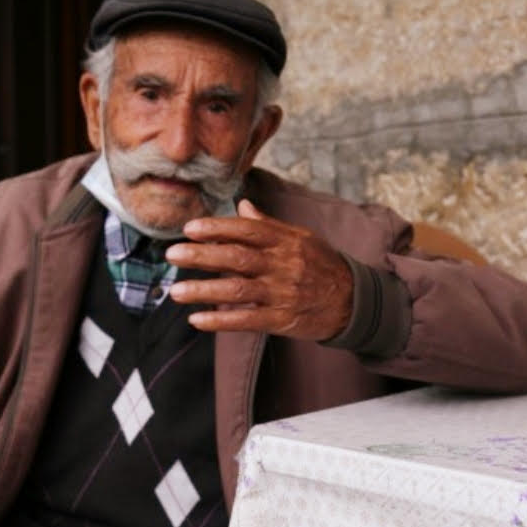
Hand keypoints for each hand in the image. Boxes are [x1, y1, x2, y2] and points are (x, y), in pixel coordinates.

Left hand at [166, 199, 353, 339]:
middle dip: (202, 256)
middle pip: (237, 257)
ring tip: (176, 291)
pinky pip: (247, 320)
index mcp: (285, 241)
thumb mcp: (301, 238)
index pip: (247, 230)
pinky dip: (220, 321)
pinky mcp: (282, 319)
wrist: (354, 301)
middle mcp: (283, 265)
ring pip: (237, 290)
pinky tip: (197, 320)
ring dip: (203, 291)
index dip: (218, 228)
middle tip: (172, 254)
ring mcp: (282, 293)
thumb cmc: (322, 265)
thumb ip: (268, 225)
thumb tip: (242, 205)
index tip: (190, 229)